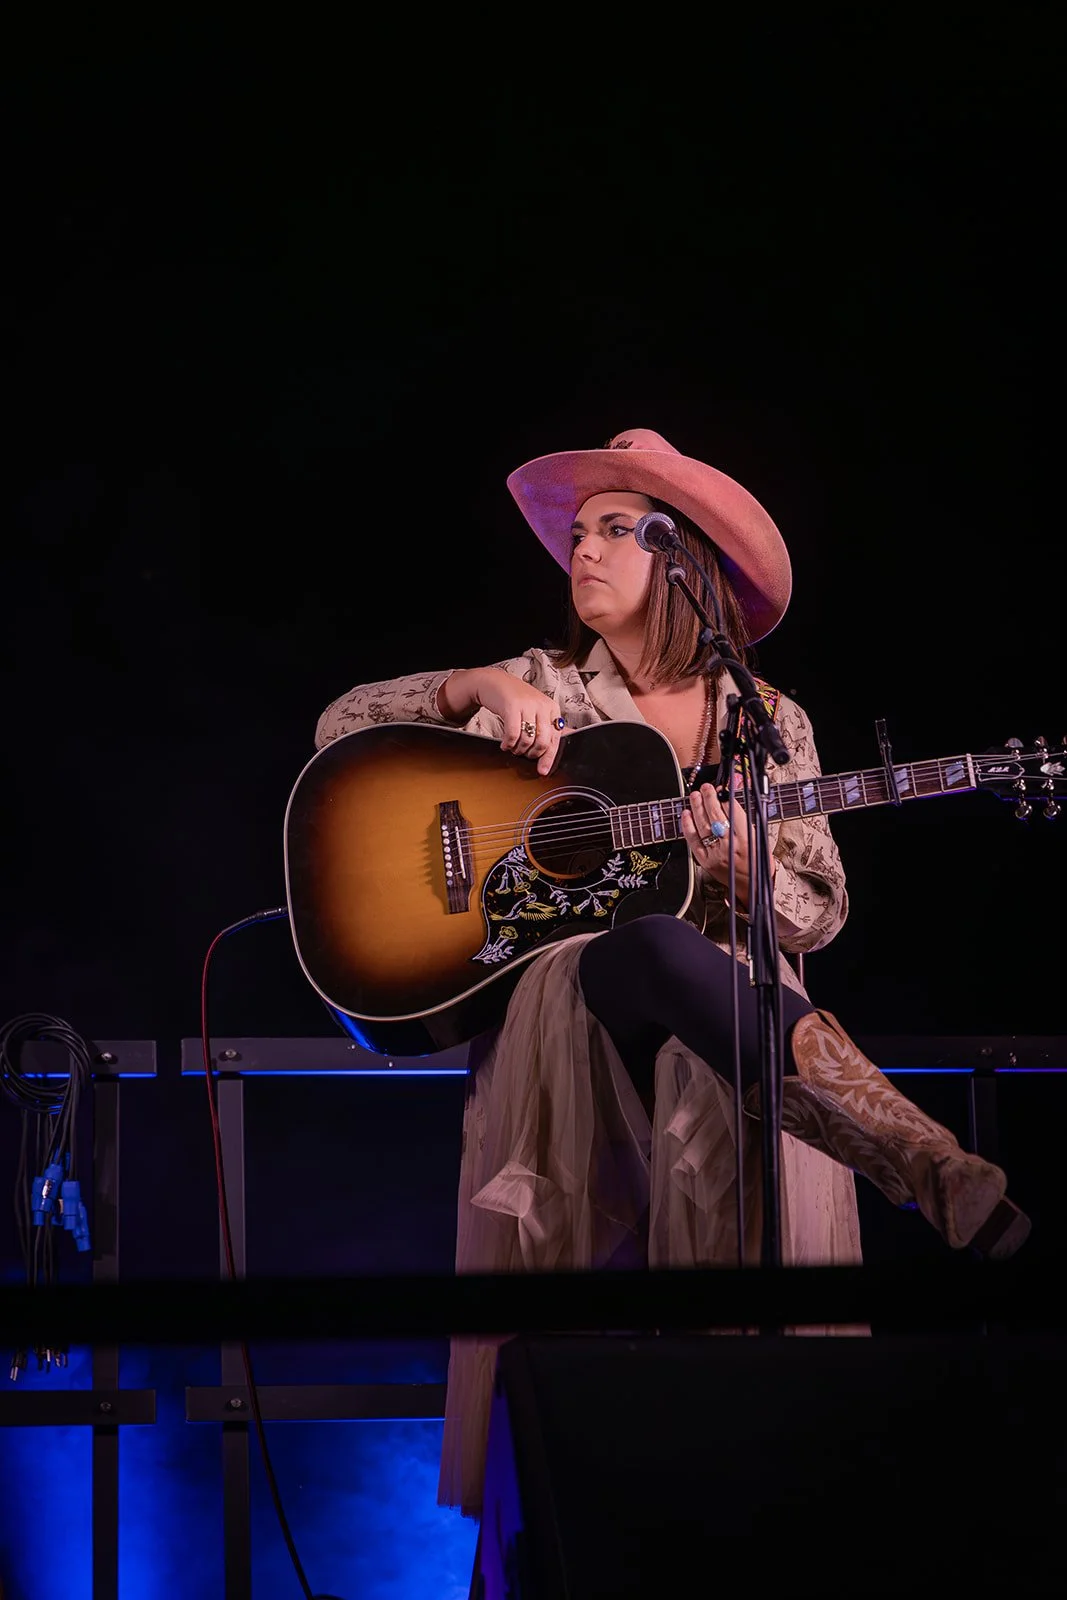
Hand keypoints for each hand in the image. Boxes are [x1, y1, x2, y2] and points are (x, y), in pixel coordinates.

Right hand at [449, 667, 566, 775]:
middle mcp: (542, 705)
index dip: (549, 757)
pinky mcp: (512, 706)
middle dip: (532, 754)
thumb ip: (545, 730)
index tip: (542, 770)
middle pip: (543, 741)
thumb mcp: (535, 712)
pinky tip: (505, 744)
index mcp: (552, 708)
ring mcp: (528, 705)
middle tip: (523, 754)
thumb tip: (552, 754)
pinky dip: (508, 744)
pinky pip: (513, 734)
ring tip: (512, 747)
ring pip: (528, 740)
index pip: (555, 738)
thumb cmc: (515, 700)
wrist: (494, 683)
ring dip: (518, 749)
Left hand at [681, 780, 751, 900]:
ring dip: (697, 808)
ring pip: (703, 825)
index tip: (722, 789)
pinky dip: (688, 826)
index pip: (733, 812)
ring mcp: (715, 853)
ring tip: (695, 796)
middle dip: (709, 798)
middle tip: (705, 787)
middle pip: (716, 816)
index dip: (725, 798)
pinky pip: (693, 840)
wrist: (751, 885)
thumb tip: (732, 797)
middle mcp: (730, 846)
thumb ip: (744, 818)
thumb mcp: (757, 837)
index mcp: (746, 839)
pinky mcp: (705, 861)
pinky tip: (686, 814)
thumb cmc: (756, 860)